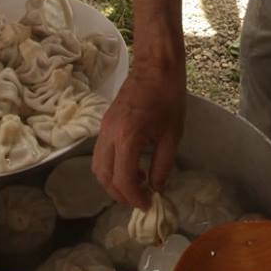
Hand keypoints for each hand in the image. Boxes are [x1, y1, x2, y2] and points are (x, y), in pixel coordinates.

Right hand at [92, 57, 184, 207]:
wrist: (155, 66)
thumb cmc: (168, 97)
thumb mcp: (172, 135)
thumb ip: (163, 165)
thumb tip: (156, 188)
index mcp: (127, 137)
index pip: (123, 179)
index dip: (134, 197)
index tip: (148, 203)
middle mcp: (109, 134)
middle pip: (104, 176)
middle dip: (120, 194)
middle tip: (140, 199)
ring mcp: (103, 128)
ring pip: (98, 166)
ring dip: (114, 182)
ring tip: (137, 185)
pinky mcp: (104, 124)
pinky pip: (101, 154)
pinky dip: (112, 167)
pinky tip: (133, 166)